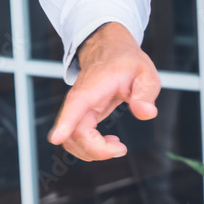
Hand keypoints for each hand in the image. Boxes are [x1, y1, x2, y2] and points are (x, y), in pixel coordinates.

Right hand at [48, 22, 160, 160]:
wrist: (111, 51)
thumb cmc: (126, 62)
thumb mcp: (145, 73)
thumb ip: (145, 94)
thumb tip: (146, 113)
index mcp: (93, 87)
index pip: (75, 105)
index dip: (65, 123)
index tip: (56, 138)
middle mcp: (80, 99)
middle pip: (74, 132)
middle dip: (95, 150)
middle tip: (121, 149)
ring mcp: (78, 109)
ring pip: (72, 139)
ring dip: (92, 151)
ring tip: (117, 147)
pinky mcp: (81, 116)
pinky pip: (77, 138)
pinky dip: (91, 147)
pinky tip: (109, 141)